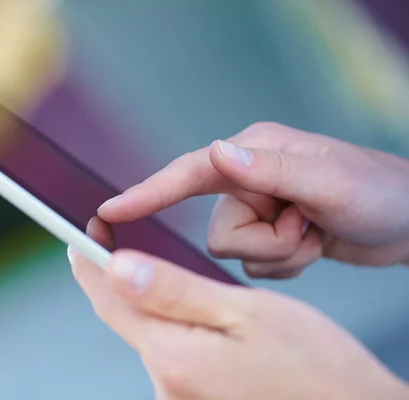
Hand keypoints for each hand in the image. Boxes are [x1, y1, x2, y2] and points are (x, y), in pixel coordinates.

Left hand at [69, 225, 407, 398]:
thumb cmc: (314, 365)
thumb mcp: (245, 312)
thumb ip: (175, 291)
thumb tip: (117, 268)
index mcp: (174, 355)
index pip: (109, 298)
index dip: (89, 262)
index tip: (81, 233)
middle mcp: (166, 385)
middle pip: (126, 317)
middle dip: (123, 280)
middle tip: (126, 244)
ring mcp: (178, 398)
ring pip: (149, 334)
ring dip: (154, 305)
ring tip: (180, 285)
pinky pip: (169, 354)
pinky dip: (173, 328)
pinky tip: (202, 322)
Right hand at [98, 122, 408, 277]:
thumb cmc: (379, 193)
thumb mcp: (329, 181)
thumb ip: (269, 168)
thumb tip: (214, 152)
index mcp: (253, 153)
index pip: (188, 174)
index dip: (148, 192)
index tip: (109, 210)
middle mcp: (248, 178)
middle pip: (217, 231)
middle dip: (266, 243)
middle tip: (305, 227)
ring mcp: (258, 207)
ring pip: (235, 254)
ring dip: (280, 255)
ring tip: (314, 234)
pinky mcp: (268, 233)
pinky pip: (254, 266)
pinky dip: (286, 265)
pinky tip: (312, 245)